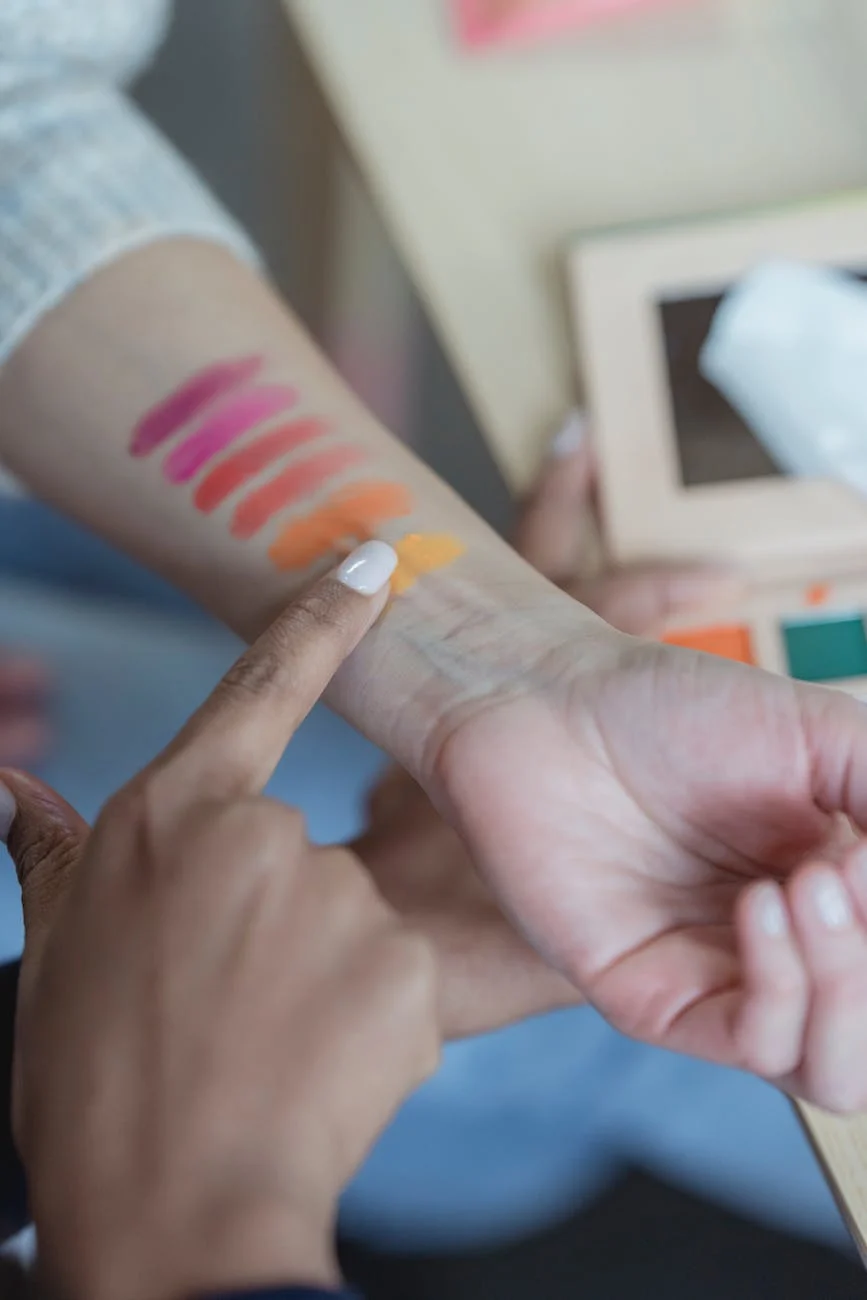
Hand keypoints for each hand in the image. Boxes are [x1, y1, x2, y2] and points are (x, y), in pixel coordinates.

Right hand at [1, 546, 438, 1299]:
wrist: (175, 1210)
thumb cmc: (96, 1077)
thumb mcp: (54, 951)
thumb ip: (49, 852)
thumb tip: (4, 783)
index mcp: (174, 813)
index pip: (262, 684)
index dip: (322, 617)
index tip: (371, 561)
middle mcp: (262, 833)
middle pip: (288, 845)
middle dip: (267, 914)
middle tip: (223, 1000)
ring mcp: (337, 896)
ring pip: (344, 915)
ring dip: (315, 968)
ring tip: (262, 1042)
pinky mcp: (404, 964)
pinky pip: (392, 975)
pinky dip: (362, 1016)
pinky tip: (316, 1067)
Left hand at [425, 432, 866, 1115]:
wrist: (547, 702)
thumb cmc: (671, 707)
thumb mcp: (821, 736)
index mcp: (831, 893)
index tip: (864, 850)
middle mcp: (785, 950)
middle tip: (843, 872)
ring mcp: (722, 979)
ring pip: (831, 1068)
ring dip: (845, 987)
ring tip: (809, 886)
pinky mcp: (654, 997)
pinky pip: (752, 1046)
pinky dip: (782, 989)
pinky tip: (762, 904)